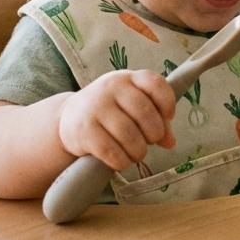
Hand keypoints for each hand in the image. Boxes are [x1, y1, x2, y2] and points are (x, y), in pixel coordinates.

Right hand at [57, 70, 176, 170]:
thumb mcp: (131, 107)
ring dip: (139, 151)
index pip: (155, 83)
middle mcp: (111, 87)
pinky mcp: (84, 130)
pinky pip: (111, 151)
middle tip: (151, 141)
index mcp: (128, 78)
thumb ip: (156, 120)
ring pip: (129, 135)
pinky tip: (121, 160)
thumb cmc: (110, 112)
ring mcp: (95, 107)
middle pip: (145, 112)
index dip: (168, 103)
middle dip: (155, 133)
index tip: (168, 117)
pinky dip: (122, 161)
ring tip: (136, 154)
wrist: (69, 117)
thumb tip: (171, 142)